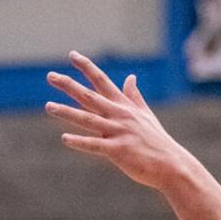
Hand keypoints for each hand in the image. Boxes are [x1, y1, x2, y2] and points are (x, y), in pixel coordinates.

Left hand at [45, 53, 189, 189]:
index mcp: (124, 106)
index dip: (87, 67)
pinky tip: (65, 139)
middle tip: (50, 76)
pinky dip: (80, 142)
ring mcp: (118, 132)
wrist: (171, 164)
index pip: (102, 81)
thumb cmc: (157, 142)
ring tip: (49, 107)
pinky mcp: (118, 151)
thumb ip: (134, 96)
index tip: (72, 55)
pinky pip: (95, 145)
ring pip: (87, 119)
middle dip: (69, 85)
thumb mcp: (146, 115)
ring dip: (67, 112)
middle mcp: (119, 115)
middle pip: (89, 96)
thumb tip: (131, 77)